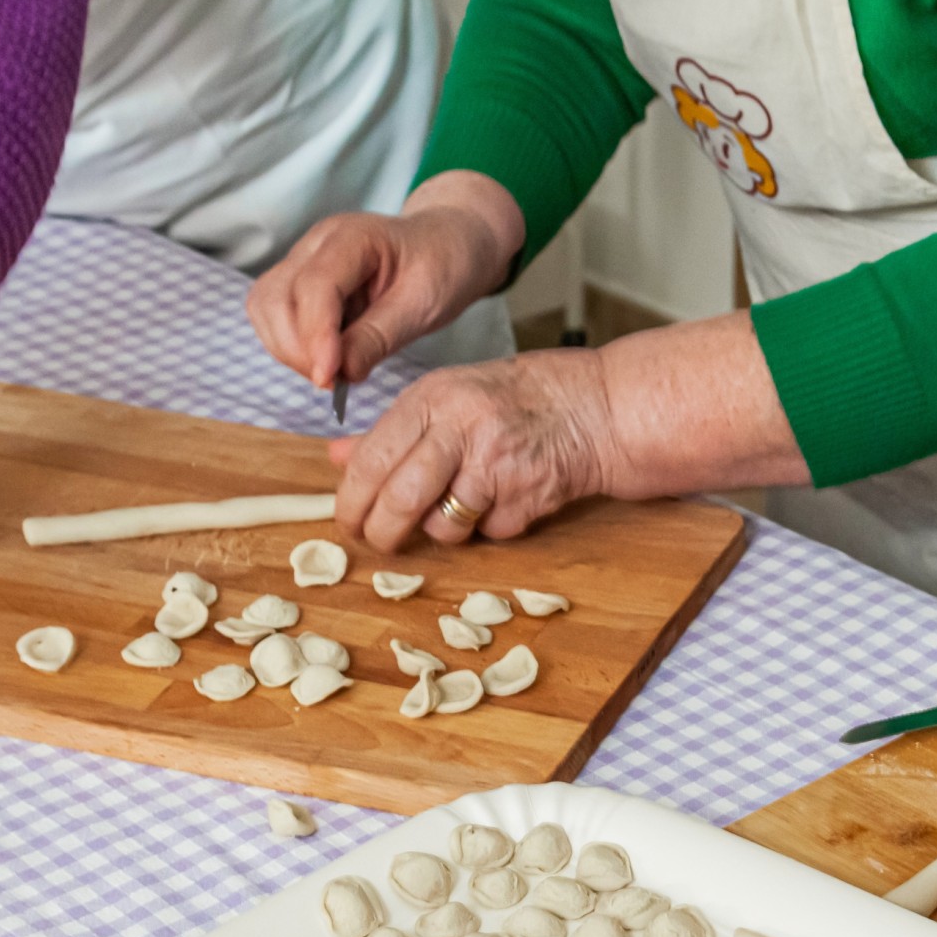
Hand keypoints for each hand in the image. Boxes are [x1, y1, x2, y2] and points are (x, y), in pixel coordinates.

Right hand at [247, 172, 520, 391]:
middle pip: (274, 297)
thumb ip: (379, 337)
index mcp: (353, 237)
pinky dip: (289, 346)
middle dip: (296, 349)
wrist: (444, 246)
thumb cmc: (441, 266)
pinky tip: (325, 359)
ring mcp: (302, 262)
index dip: (316, 336)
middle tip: (335, 381)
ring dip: (287, 350)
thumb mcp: (424, 304)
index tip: (329, 378)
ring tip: (331, 371)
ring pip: (264, 308)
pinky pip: (273, 317)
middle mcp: (316, 244)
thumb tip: (341, 372)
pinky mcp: (298, 284)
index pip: (315, 286)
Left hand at [328, 350, 616, 548]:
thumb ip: (393, 431)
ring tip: (463, 501)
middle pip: (401, 500)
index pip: (372, 459)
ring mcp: (497, 465)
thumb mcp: (449, 397)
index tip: (347, 520)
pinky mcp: (527, 498)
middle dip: (383, 532)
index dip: (352, 500)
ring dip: (444, 528)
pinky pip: (488, 533)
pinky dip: (490, 527)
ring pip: (443, 525)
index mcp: (434, 398)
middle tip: (381, 539)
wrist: (598, 407)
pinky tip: (506, 495)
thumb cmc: (518, 399)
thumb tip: (338, 458)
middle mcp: (462, 428)